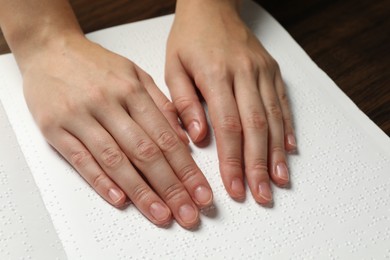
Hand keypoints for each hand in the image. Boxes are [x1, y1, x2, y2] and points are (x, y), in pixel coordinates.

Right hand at [22, 34, 212, 227]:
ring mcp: (81, 117)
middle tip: (188, 213)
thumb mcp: (135, 74)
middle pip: (146, 153)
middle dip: (171, 188)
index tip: (200, 192)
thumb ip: (161, 104)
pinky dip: (101, 181)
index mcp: (132, 90)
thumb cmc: (95, 64)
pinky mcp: (55, 128)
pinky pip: (81, 159)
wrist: (49, 48)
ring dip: (141, 192)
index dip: (187, 169)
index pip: (166, 138)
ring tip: (161, 214)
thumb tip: (185, 138)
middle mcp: (109, 104)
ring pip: (116, 160)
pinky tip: (120, 199)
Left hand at [165, 1, 296, 203]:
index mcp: (215, 74)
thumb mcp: (173, 66)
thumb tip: (197, 137)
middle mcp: (244, 73)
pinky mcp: (272, 71)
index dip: (232, 160)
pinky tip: (289, 150)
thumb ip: (183, 102)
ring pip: (273, 118)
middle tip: (261, 194)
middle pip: (255, 127)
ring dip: (277, 153)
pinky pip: (282, 103)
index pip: (227, 125)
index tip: (234, 186)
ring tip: (279, 181)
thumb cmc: (189, 39)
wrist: (212, 7)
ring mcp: (262, 72)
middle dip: (258, 165)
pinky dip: (287, 128)